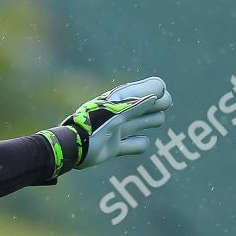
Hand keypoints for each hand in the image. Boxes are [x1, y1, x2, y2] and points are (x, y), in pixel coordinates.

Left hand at [49, 77, 172, 172]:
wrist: (74, 148)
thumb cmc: (94, 125)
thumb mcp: (117, 111)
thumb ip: (138, 102)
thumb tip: (161, 92)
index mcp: (122, 98)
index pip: (150, 87)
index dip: (158, 92)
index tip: (157, 100)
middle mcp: (121, 111)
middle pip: (151, 104)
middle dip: (159, 105)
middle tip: (159, 110)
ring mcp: (118, 129)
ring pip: (144, 122)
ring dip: (151, 121)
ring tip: (154, 121)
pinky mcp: (114, 147)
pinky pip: (136, 145)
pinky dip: (138, 144)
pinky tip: (140, 142)